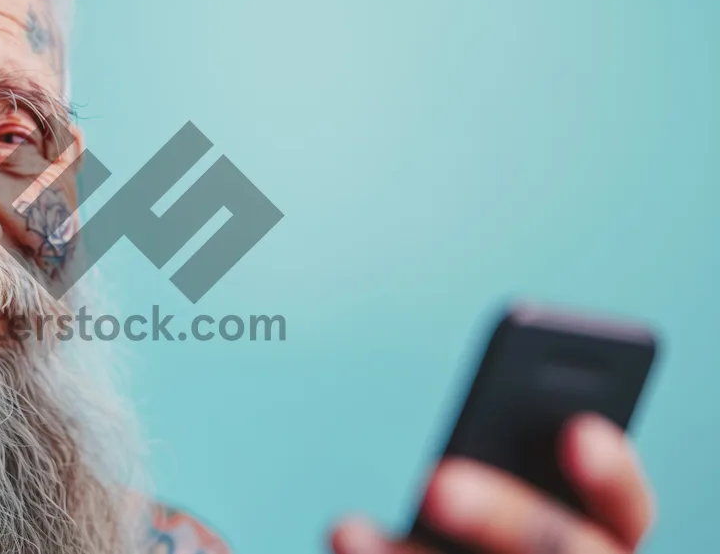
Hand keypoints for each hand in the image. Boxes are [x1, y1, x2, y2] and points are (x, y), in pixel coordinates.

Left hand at [328, 413, 655, 552]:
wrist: (455, 549)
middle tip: (434, 482)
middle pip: (555, 550)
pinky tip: (345, 538)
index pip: (626, 511)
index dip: (610, 475)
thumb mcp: (512, 481)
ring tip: (346, 529)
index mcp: (603, 537)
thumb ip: (505, 457)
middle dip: (497, 516)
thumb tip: (445, 452)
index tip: (578, 430)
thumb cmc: (481, 526)